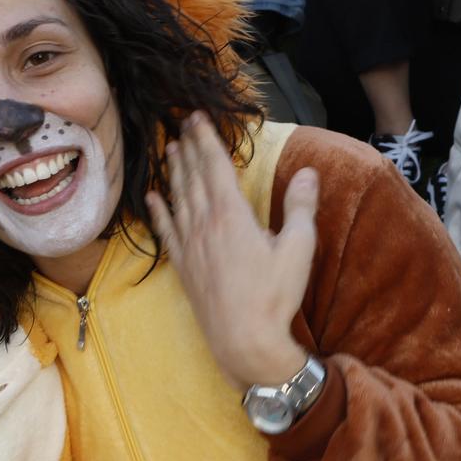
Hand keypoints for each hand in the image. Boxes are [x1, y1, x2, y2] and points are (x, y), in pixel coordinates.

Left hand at [145, 112, 316, 389]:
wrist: (244, 342)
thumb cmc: (274, 297)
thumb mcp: (299, 249)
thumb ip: (300, 207)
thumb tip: (308, 173)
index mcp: (232, 215)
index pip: (215, 166)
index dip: (207, 139)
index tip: (198, 118)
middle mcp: (204, 225)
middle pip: (193, 177)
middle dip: (189, 147)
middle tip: (182, 123)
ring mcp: (190, 247)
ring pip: (177, 200)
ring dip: (173, 173)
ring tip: (169, 150)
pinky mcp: (184, 268)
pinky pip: (166, 232)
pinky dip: (158, 212)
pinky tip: (152, 199)